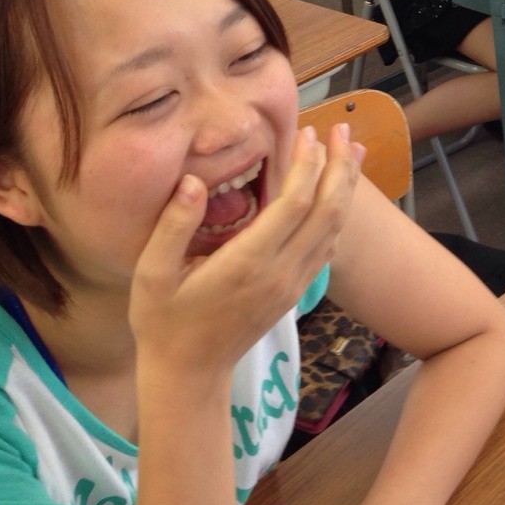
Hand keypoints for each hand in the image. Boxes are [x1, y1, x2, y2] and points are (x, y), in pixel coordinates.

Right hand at [129, 124, 363, 375]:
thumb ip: (173, 226)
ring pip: (334, 228)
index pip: (294, 204)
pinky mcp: (295, 291)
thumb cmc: (164, 321)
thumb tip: (193, 182)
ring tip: (352, 150)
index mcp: (248, 263)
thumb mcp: (152, 273)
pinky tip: (338, 194)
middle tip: (342, 129)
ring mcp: (293, 283)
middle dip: (339, 166)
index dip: (306, 165)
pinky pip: (327, 247)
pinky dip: (338, 214)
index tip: (308, 134)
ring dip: (346, 187)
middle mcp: (281, 272)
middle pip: (327, 211)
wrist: (189, 374)